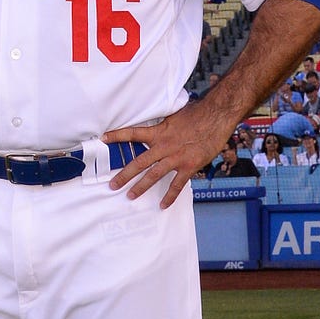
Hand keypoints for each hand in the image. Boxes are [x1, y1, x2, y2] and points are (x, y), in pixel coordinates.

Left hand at [105, 104, 234, 205]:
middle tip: (112, 185)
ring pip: (154, 175)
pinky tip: (163, 205)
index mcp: (159, 132)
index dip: (117, 136)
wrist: (216, 116)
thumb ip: (162, 124)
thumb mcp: (174, 116)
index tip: (103, 139)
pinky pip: (177, 184)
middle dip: (124, 174)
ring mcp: (176, 158)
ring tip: (130, 196)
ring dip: (141, 187)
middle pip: (139, 162)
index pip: (133, 133)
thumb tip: (154, 122)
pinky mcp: (189, 166)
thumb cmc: (197, 113)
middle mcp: (164, 146)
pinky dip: (170, 196)